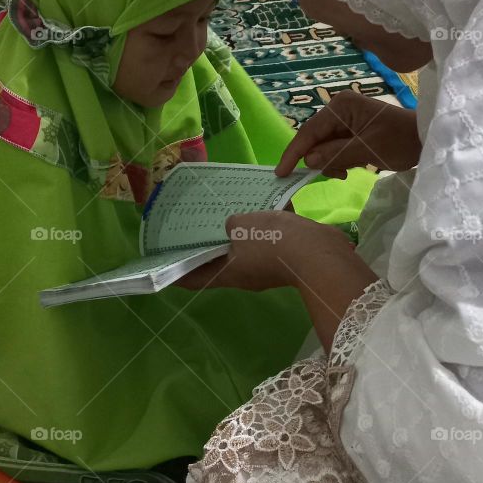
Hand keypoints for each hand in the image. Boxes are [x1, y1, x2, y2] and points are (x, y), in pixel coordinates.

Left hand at [175, 210, 354, 291]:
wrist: (319, 252)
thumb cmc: (272, 242)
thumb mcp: (242, 225)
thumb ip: (231, 224)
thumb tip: (235, 226)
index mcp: (229, 273)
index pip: (194, 279)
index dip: (178, 274)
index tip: (163, 267)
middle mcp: (246, 274)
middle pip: (220, 262)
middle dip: (210, 246)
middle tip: (196, 228)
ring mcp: (268, 267)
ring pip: (248, 248)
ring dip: (241, 232)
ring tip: (231, 209)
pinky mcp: (288, 256)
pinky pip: (271, 239)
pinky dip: (266, 225)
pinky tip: (266, 204)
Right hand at [275, 89, 420, 177]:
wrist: (426, 140)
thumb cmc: (400, 140)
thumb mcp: (367, 149)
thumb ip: (336, 154)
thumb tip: (309, 161)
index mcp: (341, 106)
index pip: (309, 131)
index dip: (294, 153)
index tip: (280, 174)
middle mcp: (339, 109)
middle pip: (314, 139)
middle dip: (318, 160)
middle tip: (334, 175)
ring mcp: (345, 120)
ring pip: (323, 147)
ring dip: (330, 163)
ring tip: (346, 172)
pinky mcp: (352, 132)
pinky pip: (334, 149)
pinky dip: (338, 161)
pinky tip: (350, 168)